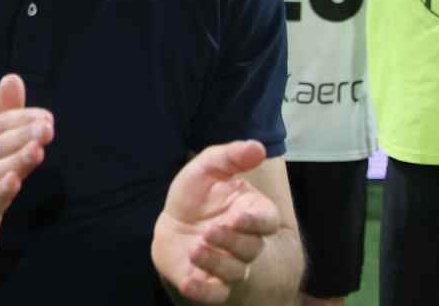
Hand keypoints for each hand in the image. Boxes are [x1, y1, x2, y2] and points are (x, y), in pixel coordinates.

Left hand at [152, 141, 279, 302]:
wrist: (171, 223)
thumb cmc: (197, 195)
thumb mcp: (208, 167)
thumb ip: (231, 156)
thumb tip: (258, 147)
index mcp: (251, 213)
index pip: (267, 221)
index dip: (256, 221)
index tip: (238, 216)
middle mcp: (245, 243)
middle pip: (251, 248)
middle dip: (231, 240)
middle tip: (210, 230)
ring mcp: (230, 266)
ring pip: (234, 271)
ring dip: (215, 262)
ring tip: (195, 249)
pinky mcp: (211, 285)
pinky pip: (214, 294)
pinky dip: (203, 292)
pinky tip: (189, 283)